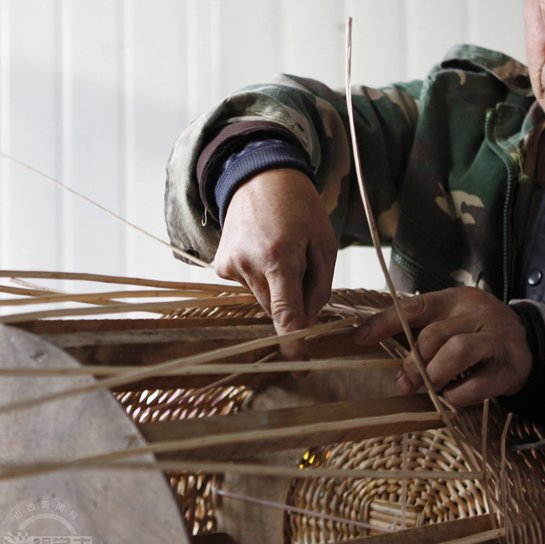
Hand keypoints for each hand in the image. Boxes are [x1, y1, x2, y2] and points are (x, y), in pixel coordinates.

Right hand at [214, 168, 336, 359]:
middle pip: (276, 308)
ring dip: (276, 287)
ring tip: (281, 252)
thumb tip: (308, 323)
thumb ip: (319, 287)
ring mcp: (230, 266)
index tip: (298, 366)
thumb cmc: (300, 208)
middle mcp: (248, 265)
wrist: (259, 177)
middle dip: (293, 300)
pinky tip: (263, 250)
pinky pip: (248, 286)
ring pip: (262, 299)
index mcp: (279, 257)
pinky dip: (261, 278)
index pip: (285, 313)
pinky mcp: (220, 266)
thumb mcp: (324, 244)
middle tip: (303, 266)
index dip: (293, 342)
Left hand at [353, 287, 532, 406]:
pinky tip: (451, 397)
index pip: (415, 307)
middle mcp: (476, 314)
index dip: (385, 322)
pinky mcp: (509, 368)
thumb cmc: (477, 332)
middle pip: (435, 334)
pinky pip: (478, 383)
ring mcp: (495, 339)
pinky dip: (458, 394)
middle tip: (404, 383)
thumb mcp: (452, 320)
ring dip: (435, 375)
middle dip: (413, 362)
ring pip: (458, 351)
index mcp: (455, 300)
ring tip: (430, 389)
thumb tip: (374, 344)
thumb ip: (420, 330)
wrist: (529, 344)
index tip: (361, 338)